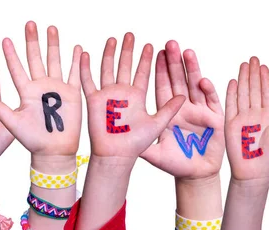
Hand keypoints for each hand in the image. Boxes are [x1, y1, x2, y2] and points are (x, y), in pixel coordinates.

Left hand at [0, 21, 81, 155]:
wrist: (54, 152)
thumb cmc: (32, 140)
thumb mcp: (12, 123)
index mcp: (25, 92)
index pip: (16, 68)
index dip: (10, 54)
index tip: (4, 40)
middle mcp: (40, 87)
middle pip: (36, 58)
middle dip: (33, 41)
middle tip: (30, 24)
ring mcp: (57, 89)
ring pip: (55, 61)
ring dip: (54, 45)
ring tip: (52, 28)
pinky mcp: (72, 94)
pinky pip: (75, 74)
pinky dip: (77, 62)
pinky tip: (79, 49)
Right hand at [80, 33, 184, 157]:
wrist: (116, 156)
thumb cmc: (135, 144)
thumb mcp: (157, 124)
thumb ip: (169, 109)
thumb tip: (183, 95)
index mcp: (137, 96)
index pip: (142, 73)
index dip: (146, 59)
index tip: (151, 45)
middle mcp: (122, 93)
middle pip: (125, 66)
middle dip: (128, 51)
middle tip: (131, 35)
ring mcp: (107, 95)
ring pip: (107, 69)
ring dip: (109, 54)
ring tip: (113, 39)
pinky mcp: (94, 100)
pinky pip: (88, 81)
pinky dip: (85, 68)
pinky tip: (85, 54)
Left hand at [140, 41, 223, 178]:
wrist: (195, 175)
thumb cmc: (175, 163)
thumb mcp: (155, 153)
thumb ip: (142, 144)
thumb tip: (121, 136)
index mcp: (169, 112)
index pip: (163, 87)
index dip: (161, 70)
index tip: (156, 53)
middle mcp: (184, 108)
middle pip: (178, 81)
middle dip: (175, 63)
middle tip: (170, 43)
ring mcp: (200, 111)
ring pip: (195, 85)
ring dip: (192, 69)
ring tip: (187, 52)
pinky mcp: (214, 118)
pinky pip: (211, 101)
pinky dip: (208, 91)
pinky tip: (203, 80)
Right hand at [224, 57, 268, 180]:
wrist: (254, 174)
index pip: (267, 93)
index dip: (265, 79)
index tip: (264, 67)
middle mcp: (256, 114)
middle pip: (254, 89)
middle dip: (254, 74)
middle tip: (254, 59)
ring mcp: (243, 118)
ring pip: (243, 94)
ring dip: (243, 79)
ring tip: (244, 65)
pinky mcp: (231, 125)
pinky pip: (231, 106)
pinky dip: (231, 94)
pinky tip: (232, 81)